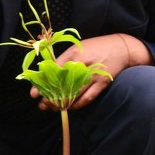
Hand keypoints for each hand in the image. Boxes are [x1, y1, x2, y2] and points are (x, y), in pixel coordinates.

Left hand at [30, 33, 148, 110]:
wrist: (121, 47)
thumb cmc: (95, 47)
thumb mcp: (77, 48)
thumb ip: (63, 60)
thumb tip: (47, 74)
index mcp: (72, 54)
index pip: (52, 71)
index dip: (41, 84)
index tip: (34, 94)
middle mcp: (81, 65)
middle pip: (61, 86)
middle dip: (50, 98)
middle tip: (43, 104)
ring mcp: (92, 75)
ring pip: (73, 95)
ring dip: (61, 104)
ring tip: (53, 108)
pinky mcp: (101, 82)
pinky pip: (87, 98)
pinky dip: (77, 105)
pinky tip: (71, 107)